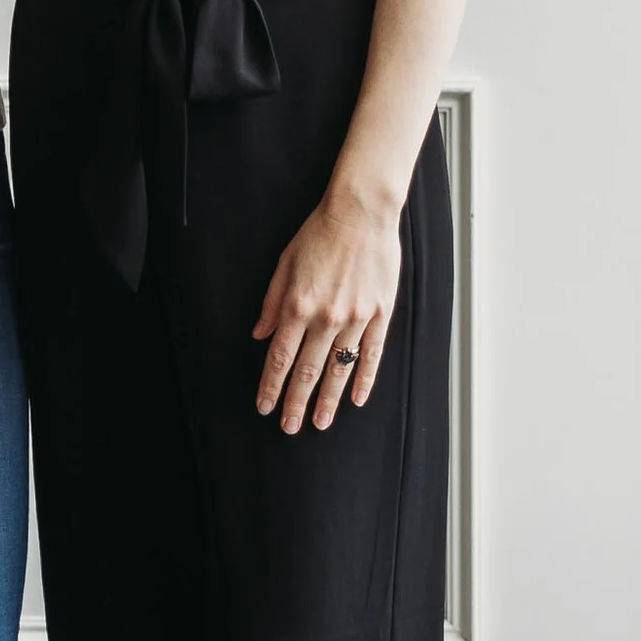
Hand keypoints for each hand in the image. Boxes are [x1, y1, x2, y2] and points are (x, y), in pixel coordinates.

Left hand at [252, 184, 399, 433]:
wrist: (361, 213)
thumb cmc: (319, 234)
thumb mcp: (284, 264)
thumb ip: (272, 303)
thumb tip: (260, 335)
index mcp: (297, 306)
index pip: (280, 357)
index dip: (271, 385)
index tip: (264, 406)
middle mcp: (325, 317)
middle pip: (307, 370)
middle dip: (296, 402)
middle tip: (289, 427)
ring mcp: (355, 317)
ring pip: (339, 368)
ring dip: (328, 400)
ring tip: (320, 423)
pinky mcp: (380, 314)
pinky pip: (372, 354)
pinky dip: (364, 379)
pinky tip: (356, 399)